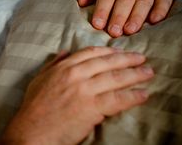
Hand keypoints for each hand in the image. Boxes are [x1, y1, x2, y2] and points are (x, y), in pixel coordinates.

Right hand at [0, 47, 153, 144]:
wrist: (33, 130)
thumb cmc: (34, 107)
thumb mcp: (39, 78)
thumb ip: (53, 64)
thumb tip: (64, 51)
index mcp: (64, 67)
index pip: (91, 53)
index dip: (109, 51)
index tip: (120, 51)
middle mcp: (76, 74)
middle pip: (108, 62)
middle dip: (128, 59)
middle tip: (142, 58)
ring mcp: (85, 90)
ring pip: (116, 78)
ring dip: (136, 75)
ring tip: (148, 73)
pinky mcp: (92, 108)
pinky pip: (118, 99)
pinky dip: (133, 96)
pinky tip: (143, 94)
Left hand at [77, 0, 173, 36]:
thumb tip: (81, 2)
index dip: (102, 9)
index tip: (97, 25)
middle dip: (118, 16)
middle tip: (113, 32)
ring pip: (143, 0)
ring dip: (137, 16)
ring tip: (129, 31)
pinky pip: (164, 0)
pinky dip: (160, 10)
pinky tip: (154, 21)